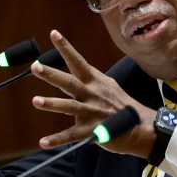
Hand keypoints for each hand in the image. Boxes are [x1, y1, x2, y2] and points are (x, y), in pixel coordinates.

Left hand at [31, 30, 155, 156]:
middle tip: (36, 67)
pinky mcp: (91, 131)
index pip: (78, 61)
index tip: (53, 34)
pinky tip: (43, 142)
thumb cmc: (122, 106)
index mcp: (95, 82)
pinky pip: (72, 136)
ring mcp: (91, 112)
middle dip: (52, 74)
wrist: (141, 128)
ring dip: (52, 104)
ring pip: (69, 107)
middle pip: (69, 82)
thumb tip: (78, 68)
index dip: (66, 48)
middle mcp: (91, 94)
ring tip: (35, 101)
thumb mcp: (108, 86)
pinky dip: (57, 140)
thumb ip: (91, 79)